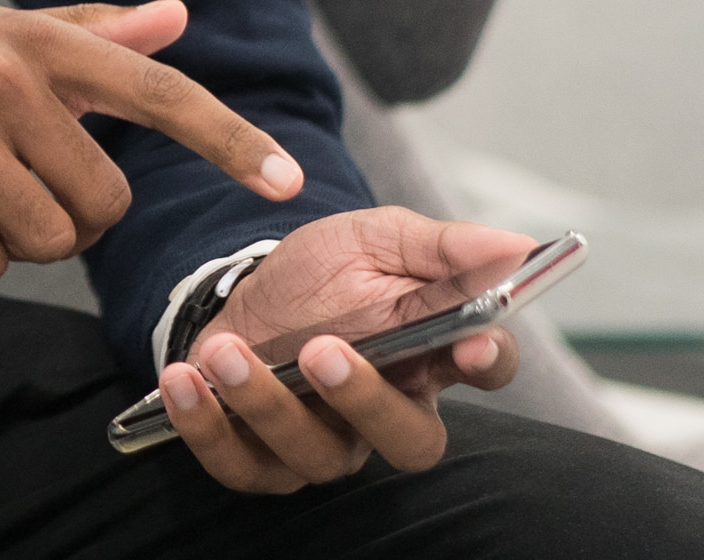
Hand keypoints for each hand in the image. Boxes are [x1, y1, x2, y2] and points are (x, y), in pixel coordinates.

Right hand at [0, 0, 302, 282]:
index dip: (224, 137)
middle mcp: (0, 76)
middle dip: (60, 214)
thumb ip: (86, 34)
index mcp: (29, 39)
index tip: (284, 179)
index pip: (152, 90)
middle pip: (102, 201)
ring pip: (48, 240)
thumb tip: (177, 16)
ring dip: (9, 240)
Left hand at [153, 208, 531, 494]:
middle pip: (409, 439)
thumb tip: (517, 243)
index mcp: (429, 354)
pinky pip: (241, 465)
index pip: (483, 368)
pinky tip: (185, 379)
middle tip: (322, 351)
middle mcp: (386, 409)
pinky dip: (208, 427)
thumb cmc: (320, 274)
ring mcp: (325, 439)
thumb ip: (440, 246)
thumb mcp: (373, 239)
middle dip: (367, 400)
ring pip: (321, 455)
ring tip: (228, 353)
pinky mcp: (260, 455)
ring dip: (270, 405)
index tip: (472, 341)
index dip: (485, 360)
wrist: (240, 289)